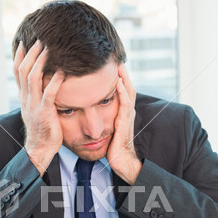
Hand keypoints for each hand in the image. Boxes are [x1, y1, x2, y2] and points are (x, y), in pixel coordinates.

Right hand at [13, 40, 64, 175]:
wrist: (40, 148)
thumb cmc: (42, 129)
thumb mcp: (35, 109)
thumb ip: (36, 95)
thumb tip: (41, 83)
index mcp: (23, 97)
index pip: (17, 71)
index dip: (20, 55)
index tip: (25, 41)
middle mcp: (26, 98)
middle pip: (23, 70)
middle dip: (31, 53)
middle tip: (40, 39)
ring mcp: (34, 105)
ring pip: (33, 78)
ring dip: (40, 61)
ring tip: (49, 48)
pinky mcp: (45, 112)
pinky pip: (49, 93)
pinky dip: (55, 81)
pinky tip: (62, 71)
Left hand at [106, 63, 141, 184]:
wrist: (121, 162)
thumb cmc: (112, 148)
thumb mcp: (106, 130)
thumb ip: (102, 119)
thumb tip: (89, 111)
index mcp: (122, 112)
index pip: (122, 89)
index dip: (117, 75)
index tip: (109, 62)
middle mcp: (127, 111)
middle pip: (127, 85)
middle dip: (122, 71)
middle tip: (115, 56)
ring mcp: (127, 116)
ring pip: (128, 90)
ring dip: (123, 76)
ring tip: (118, 62)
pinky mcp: (124, 123)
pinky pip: (125, 104)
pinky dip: (122, 92)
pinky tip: (117, 82)